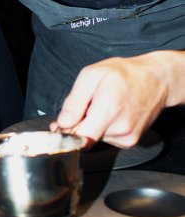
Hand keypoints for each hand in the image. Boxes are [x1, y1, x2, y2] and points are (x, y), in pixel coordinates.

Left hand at [53, 52, 175, 147]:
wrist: (156, 80)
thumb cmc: (125, 73)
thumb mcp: (91, 75)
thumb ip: (74, 101)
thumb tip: (63, 122)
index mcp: (109, 108)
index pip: (81, 138)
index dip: (66, 133)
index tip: (60, 126)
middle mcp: (121, 128)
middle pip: (85, 138)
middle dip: (78, 124)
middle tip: (85, 106)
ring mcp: (128, 137)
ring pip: (95, 138)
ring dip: (92, 125)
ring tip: (103, 106)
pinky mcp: (131, 142)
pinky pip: (107, 139)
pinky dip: (103, 128)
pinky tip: (111, 113)